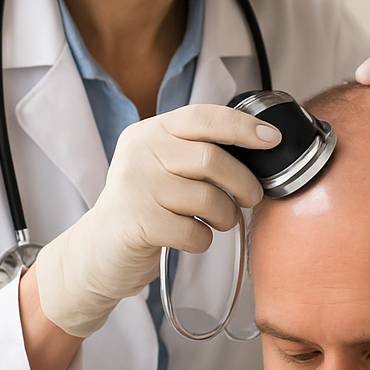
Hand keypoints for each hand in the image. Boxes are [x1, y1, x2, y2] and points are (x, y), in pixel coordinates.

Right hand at [33, 105, 279, 337]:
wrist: (98, 252)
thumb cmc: (144, 207)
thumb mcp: (163, 166)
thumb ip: (197, 152)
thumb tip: (258, 149)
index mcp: (150, 131)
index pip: (203, 117)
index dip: (242, 126)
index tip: (272, 138)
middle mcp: (139, 152)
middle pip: (212, 158)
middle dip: (243, 182)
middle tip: (251, 197)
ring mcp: (135, 186)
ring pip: (208, 198)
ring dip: (225, 216)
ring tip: (219, 221)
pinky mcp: (136, 222)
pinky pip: (193, 232)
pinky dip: (203, 240)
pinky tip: (192, 238)